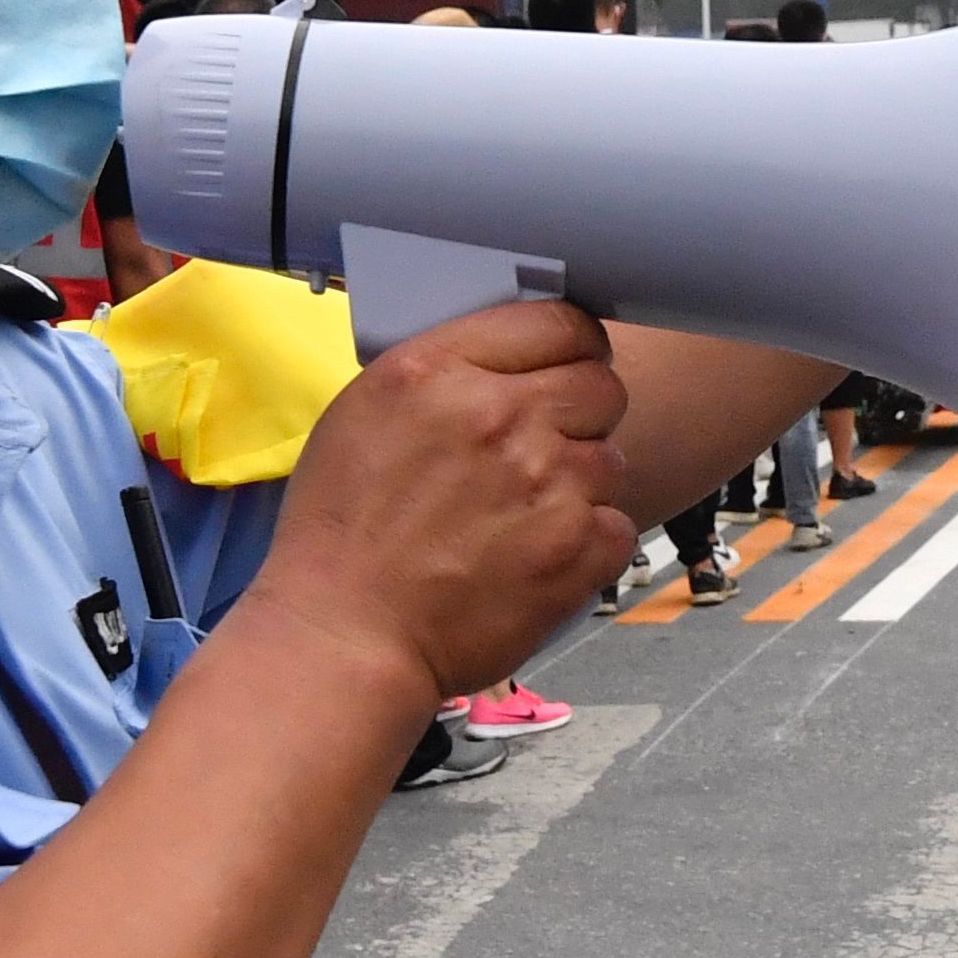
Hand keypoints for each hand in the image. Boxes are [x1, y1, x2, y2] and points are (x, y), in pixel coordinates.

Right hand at [242, 298, 632, 705]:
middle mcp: (501, 416)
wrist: (345, 635)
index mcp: (440, 371)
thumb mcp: (365, 414)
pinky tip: (536, 556)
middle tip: (545, 447)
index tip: (563, 368)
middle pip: (601, 383)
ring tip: (523, 516)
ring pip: (611, 457)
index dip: (569, 346)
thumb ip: (445, 372)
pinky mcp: (578, 546)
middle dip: (581, 412)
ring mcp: (547, 481)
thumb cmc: (341, 534)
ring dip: (579, 483)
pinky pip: (617, 522)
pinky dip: (588, 542)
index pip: (558, 321)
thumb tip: (512, 359)